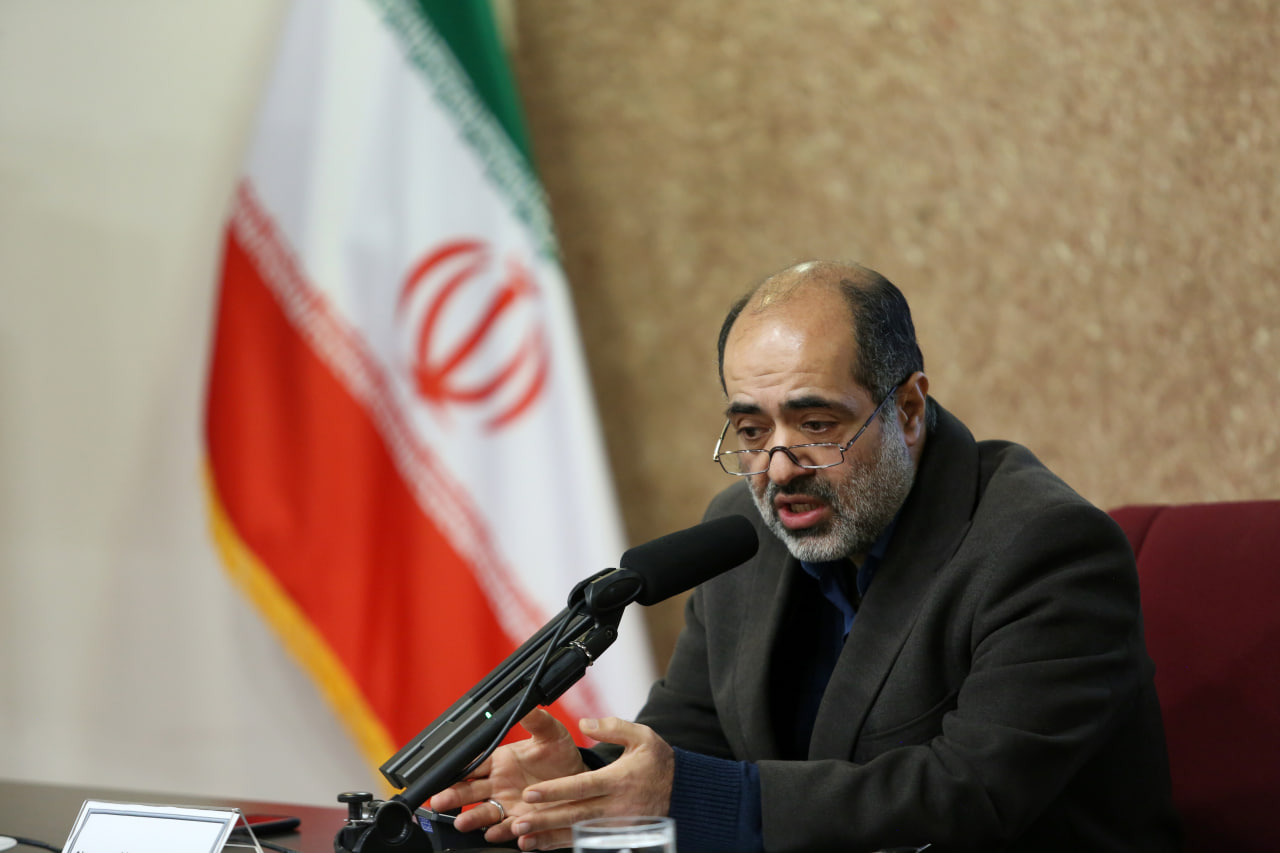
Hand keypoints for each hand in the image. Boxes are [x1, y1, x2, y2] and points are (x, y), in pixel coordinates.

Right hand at [428, 708, 587, 841]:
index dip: (458, 769)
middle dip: (453, 795)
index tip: (445, 773)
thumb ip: (536, 720)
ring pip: (484, 812)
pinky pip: (508, 828)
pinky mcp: (521, 822)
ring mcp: (507, 804)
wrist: (580, 781)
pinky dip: (502, 833)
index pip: (473, 764)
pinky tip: (496, 834)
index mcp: (499, 761)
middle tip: (441, 801)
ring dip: (473, 818)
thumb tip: (526, 702)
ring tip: (463, 823)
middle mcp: (498, 784)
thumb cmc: (561, 754)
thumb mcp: (551, 734)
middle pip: (470, 790)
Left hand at [509, 717, 674, 851]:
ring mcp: (616, 825)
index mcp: (619, 779)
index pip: (582, 786)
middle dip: (545, 818)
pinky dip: (563, 844)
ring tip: (524, 838)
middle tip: (518, 821)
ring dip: (550, 837)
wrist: (684, 794)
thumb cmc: (660, 763)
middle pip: (575, 814)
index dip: (555, 791)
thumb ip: (613, 727)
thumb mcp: (643, 737)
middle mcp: (616, 806)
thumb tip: (584, 723)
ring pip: (577, 833)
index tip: (531, 793)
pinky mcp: (617, 835)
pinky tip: (543, 845)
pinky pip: (586, 842)